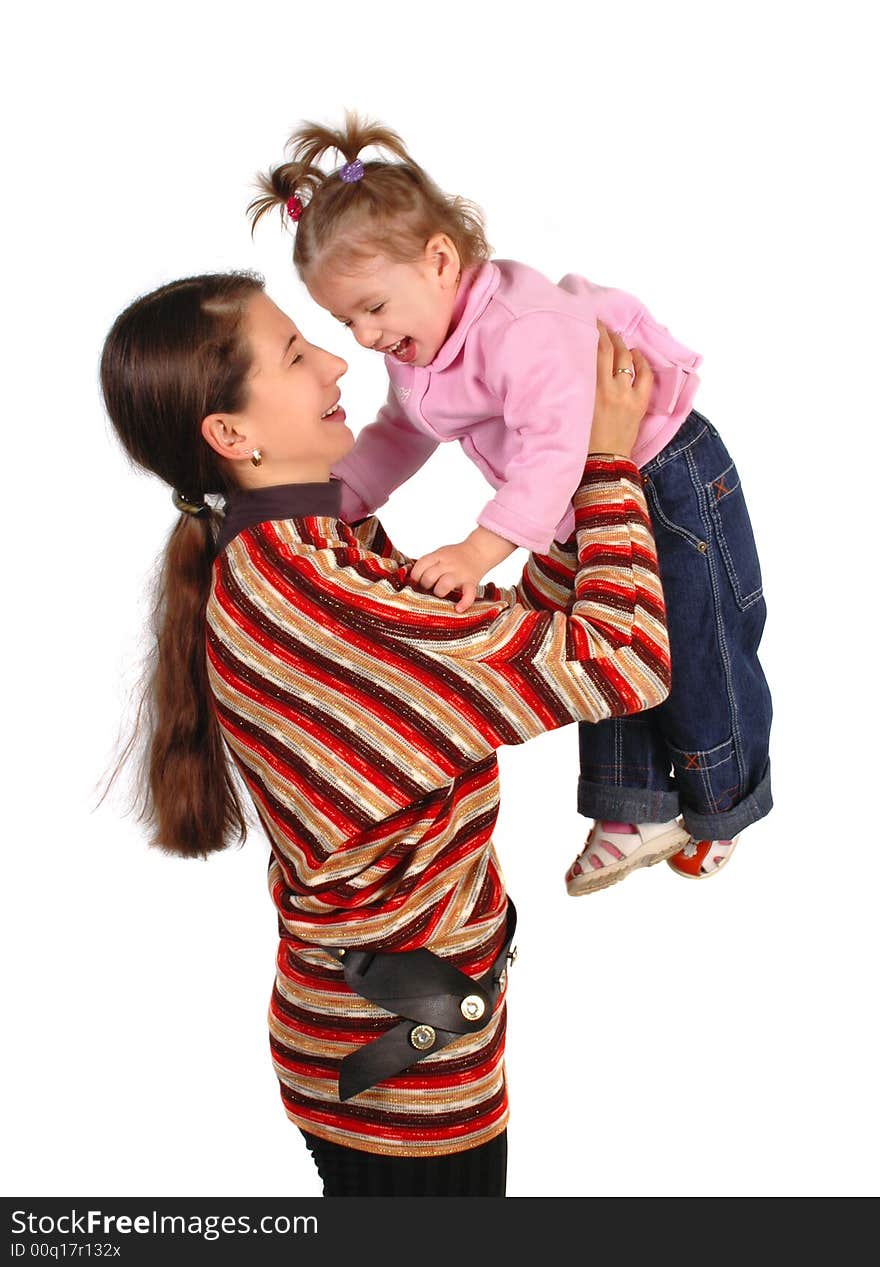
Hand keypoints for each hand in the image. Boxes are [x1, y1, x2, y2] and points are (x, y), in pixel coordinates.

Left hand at [410, 527, 516, 612]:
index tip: (415, 582)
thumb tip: (412, 580)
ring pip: (443, 585)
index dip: (415, 576)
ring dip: (438, 592)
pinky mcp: (471, 583)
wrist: (480, 550)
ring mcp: (460, 574)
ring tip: (440, 594)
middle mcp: (448, 564)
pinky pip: (468, 594)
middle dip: (425, 585)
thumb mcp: (441, 553)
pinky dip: (464, 603)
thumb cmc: (456, 555)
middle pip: (429, 576)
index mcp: (439, 556)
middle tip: (428, 588)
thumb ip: (429, 564)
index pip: (421, 565)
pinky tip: (458, 609)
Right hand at [587, 321, 653, 458]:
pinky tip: (637, 354)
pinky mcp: (639, 404)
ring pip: (626, 359)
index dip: (592, 332)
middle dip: (605, 333)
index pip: (593, 350)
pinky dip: (642, 362)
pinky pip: (645, 376)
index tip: (588, 323)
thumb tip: (575, 367)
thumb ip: (575, 388)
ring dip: (621, 344)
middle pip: (609, 349)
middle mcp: (608, 387)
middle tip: (600, 324)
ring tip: (616, 337)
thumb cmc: (580, 442)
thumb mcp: (572, 410)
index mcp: (588, 389)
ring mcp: (626, 395)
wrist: (601, 465)